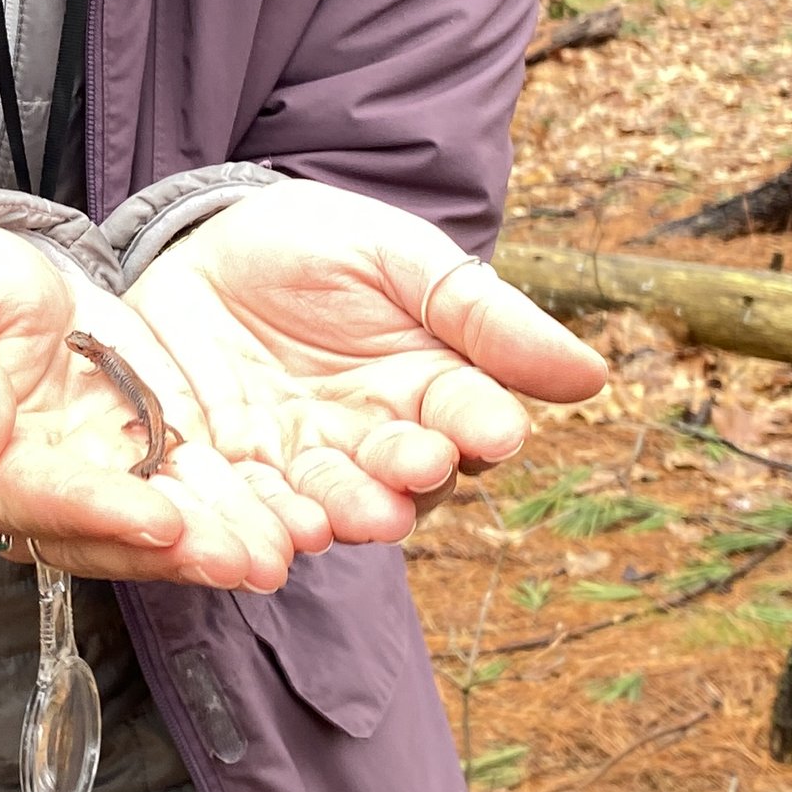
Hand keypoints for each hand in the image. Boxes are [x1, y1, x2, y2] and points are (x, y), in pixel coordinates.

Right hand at [0, 222, 295, 588]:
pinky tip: (285, 519)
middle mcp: (24, 498)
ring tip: (275, 552)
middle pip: (98, 536)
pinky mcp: (130, 464)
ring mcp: (83, 485)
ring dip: (213, 542)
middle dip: (173, 551)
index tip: (158, 518)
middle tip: (242, 559)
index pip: (29, 500)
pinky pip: (184, 494)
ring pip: (148, 530)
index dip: (94, 510)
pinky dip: (233, 508)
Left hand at [122, 184, 606, 543]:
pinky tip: (234, 549)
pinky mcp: (214, 474)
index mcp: (423, 394)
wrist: (199, 242)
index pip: (463, 421)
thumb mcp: (399, 257)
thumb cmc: (317, 244)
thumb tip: (592, 376)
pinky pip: (222, 512)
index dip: (478, 428)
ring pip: (312, 513)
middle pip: (391, 484)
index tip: (492, 432)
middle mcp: (363, 446)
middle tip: (409, 474)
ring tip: (314, 528)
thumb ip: (482, 314)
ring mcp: (288, 466)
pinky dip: (228, 534)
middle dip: (397, 484)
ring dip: (315, 526)